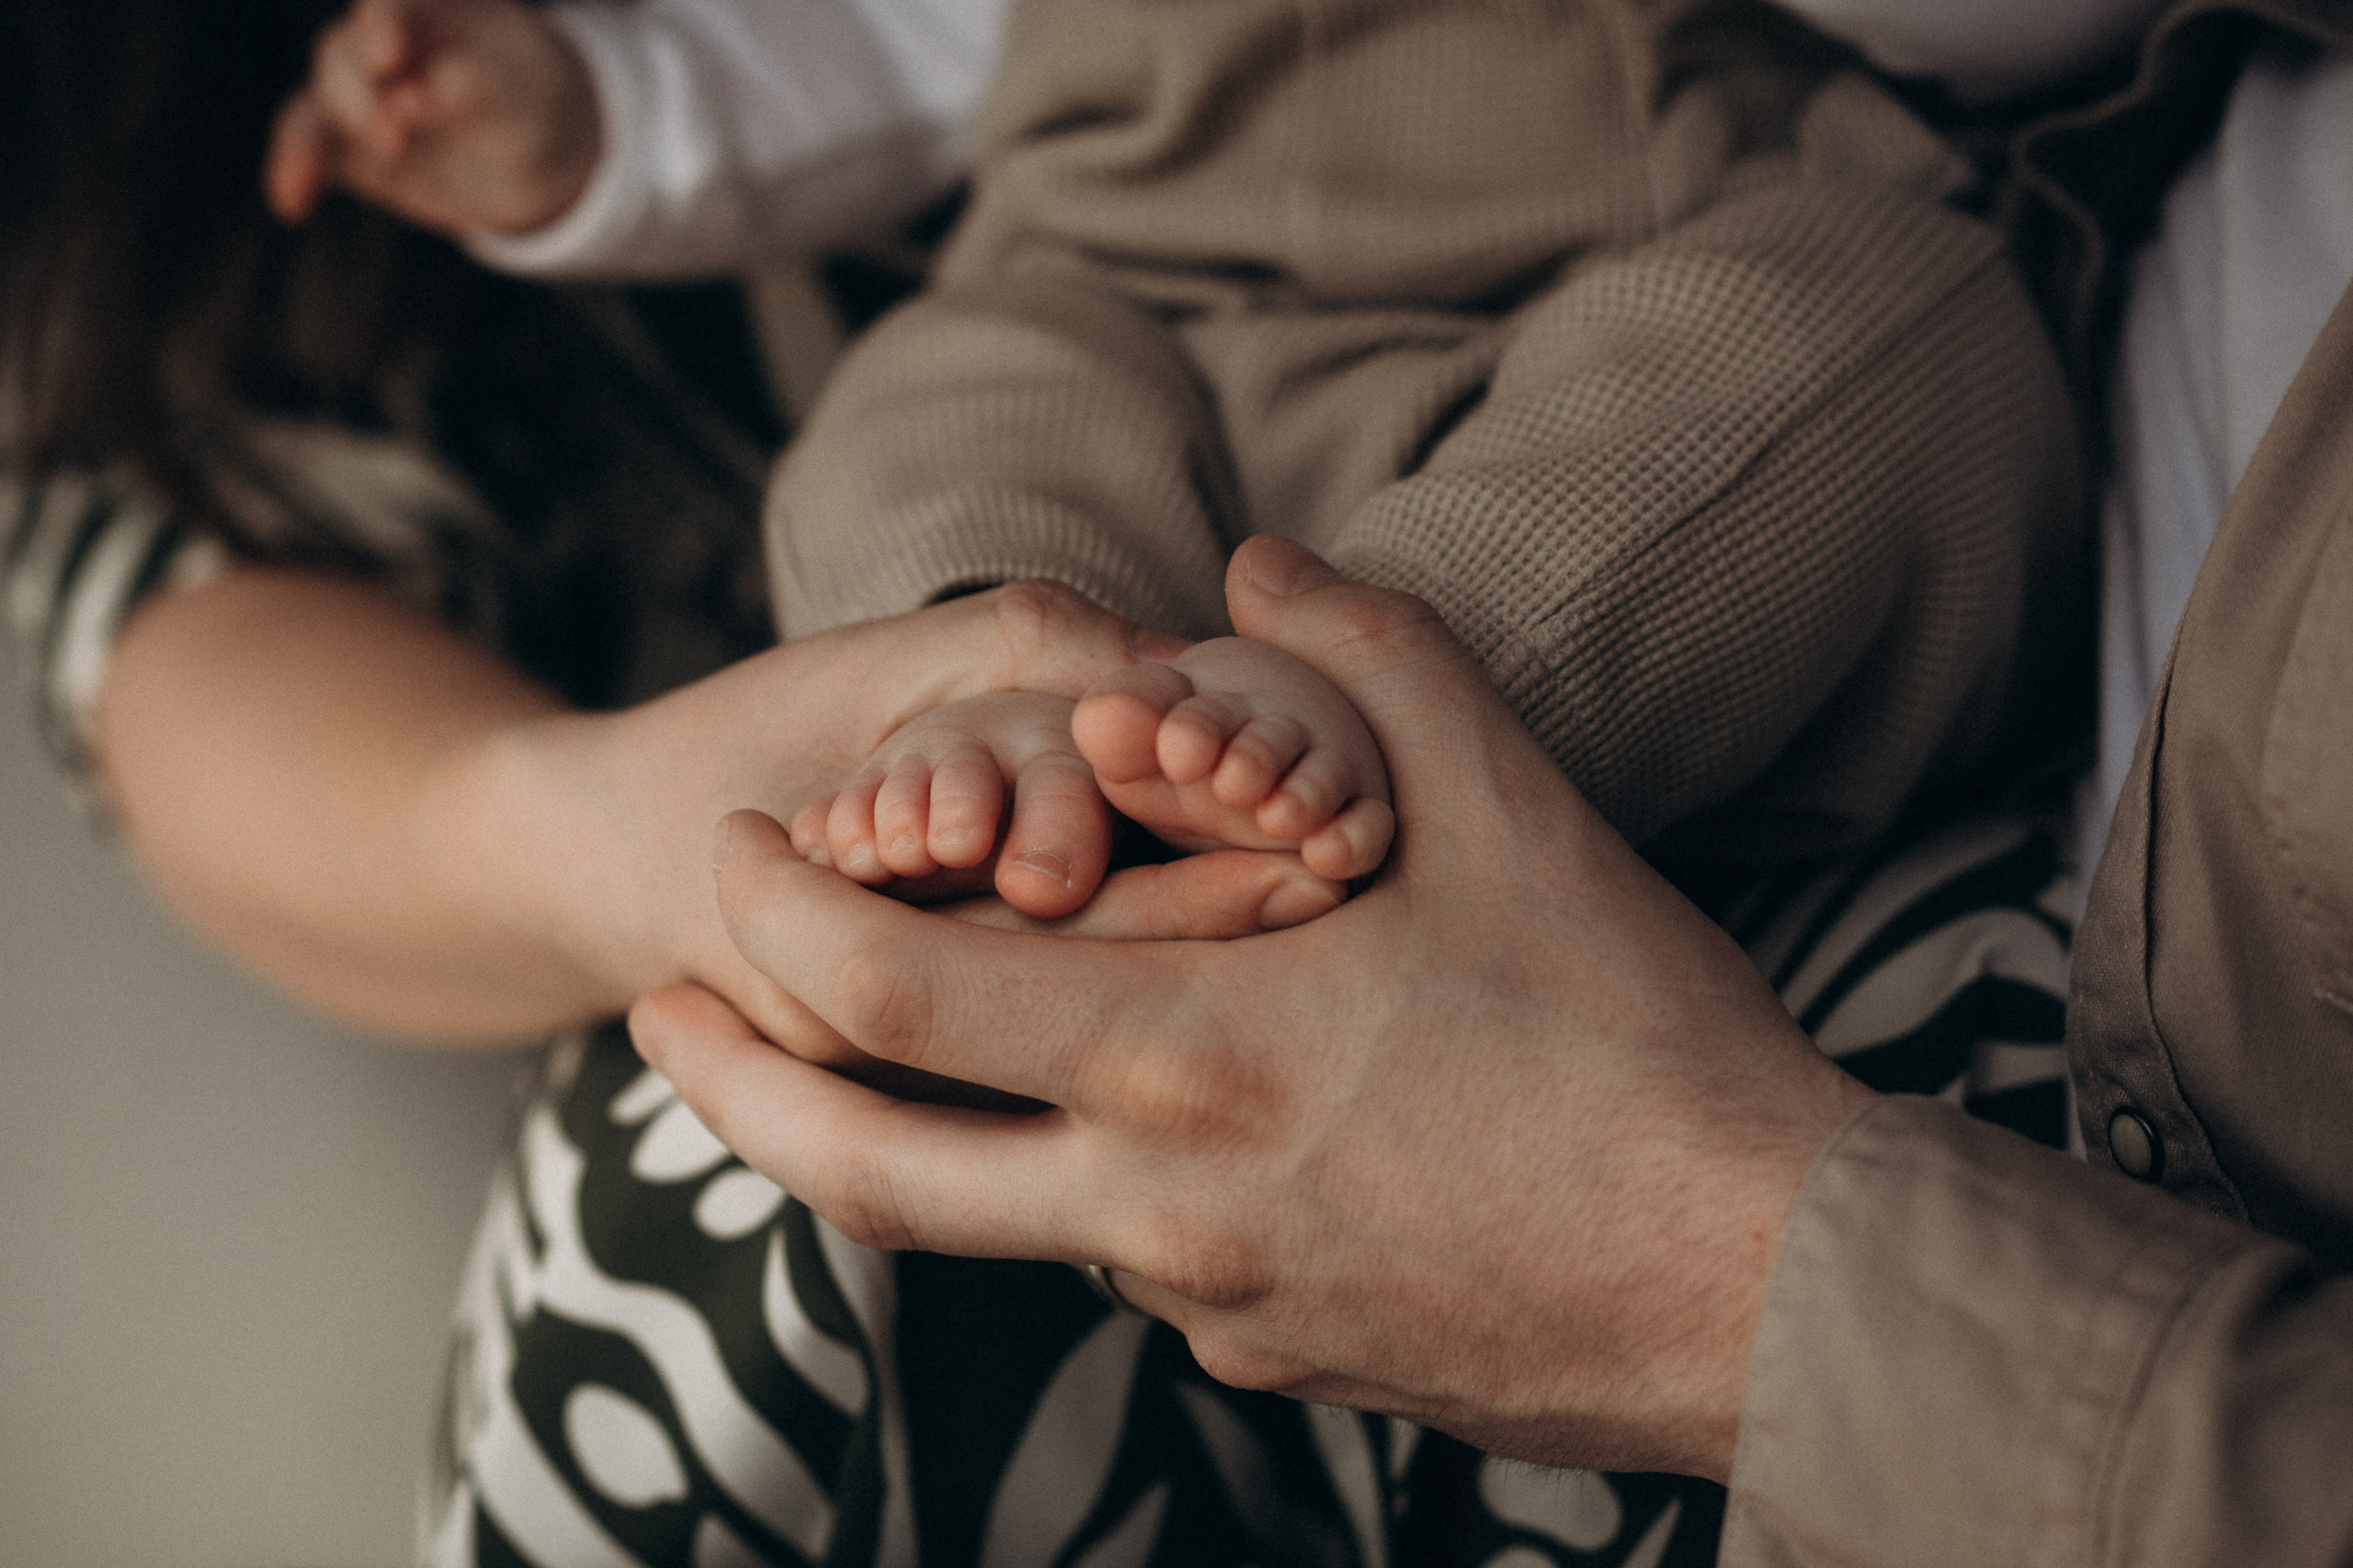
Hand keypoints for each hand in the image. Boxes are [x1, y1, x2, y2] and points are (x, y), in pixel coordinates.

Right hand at [265, 0, 600, 234]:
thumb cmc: (525, 104)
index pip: (392, 7)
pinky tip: (292, 202)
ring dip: (318, 137)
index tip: (389, 59)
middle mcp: (379, 41)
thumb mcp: (515, 97)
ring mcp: (357, 91)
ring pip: (319, 102)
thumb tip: (407, 99)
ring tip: (330, 174)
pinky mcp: (344, 142)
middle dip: (358, 96)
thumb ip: (468, 88)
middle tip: (393, 141)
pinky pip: (308, 149)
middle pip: (344, 55)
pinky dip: (296, 170)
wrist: (528, 157)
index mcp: (426, 10)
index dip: (383, 27)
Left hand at [631, 539, 1876, 1478]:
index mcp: (1181, 1053)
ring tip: (902, 1043)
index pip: (881, 997)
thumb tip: (1254, 564)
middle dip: (728, 1083)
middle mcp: (1155, 1202)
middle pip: (856, 1168)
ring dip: (922, 1131)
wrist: (1773, 1290)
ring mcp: (1204, 1298)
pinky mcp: (1271, 1356)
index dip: (772, 917)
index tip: (736, 853)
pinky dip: (1090, 1180)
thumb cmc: (1644, 1044)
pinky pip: (1133, 1264)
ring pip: (1002, 1219)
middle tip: (660, 1012)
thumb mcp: (1514, 813)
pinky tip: (1160, 1118)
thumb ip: (1365, 663)